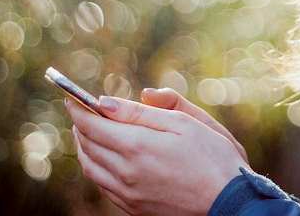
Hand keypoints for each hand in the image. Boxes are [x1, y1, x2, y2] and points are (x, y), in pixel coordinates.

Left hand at [65, 95, 249, 215]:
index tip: (70, 95)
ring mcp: (127, 194)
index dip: (78, 108)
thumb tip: (106, 102)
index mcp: (137, 146)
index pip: (92, 124)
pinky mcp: (133, 208)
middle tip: (80, 109)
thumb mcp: (183, 122)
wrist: (228, 200)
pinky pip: (102, 184)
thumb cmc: (212, 155)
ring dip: (84, 146)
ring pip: (90, 167)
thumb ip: (143, 111)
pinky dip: (95, 165)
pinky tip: (105, 156)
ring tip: (88, 130)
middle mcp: (125, 173)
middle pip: (87, 145)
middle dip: (80, 124)